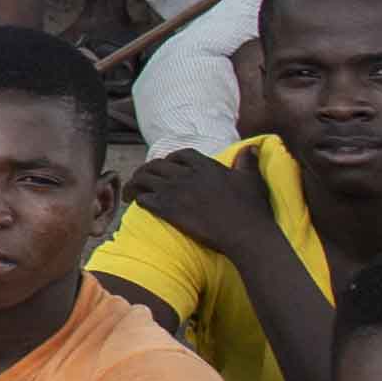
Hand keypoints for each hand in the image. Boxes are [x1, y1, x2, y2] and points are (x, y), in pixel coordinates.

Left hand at [127, 146, 272, 253]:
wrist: (244, 233)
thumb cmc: (252, 209)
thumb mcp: (252, 180)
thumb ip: (248, 162)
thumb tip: (250, 147)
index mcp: (206, 166)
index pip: (180, 155)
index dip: (170, 159)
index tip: (166, 165)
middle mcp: (187, 175)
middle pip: (157, 165)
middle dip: (146, 171)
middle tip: (141, 179)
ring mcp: (176, 191)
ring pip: (145, 179)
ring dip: (134, 184)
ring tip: (129, 192)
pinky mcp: (168, 209)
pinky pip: (144, 199)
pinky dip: (137, 199)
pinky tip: (135, 203)